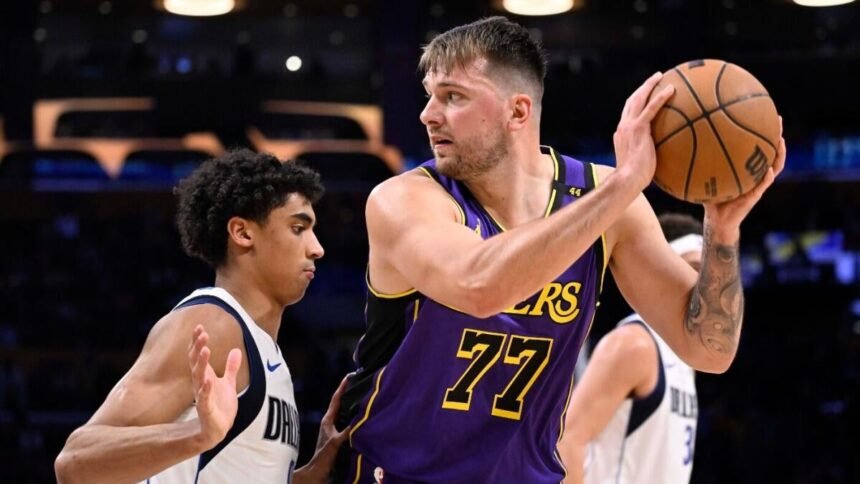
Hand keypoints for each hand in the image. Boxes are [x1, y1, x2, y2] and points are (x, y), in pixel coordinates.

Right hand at [188, 324, 241, 449]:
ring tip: (205, 350)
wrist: (217, 429)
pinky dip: (205, 389)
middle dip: (198, 348)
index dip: (197, 342)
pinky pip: (203, 398)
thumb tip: (237, 350)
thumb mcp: (229, 383)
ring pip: (198, 377)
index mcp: (204, 376)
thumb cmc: (220, 405)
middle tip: (202, 334)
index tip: (200, 327)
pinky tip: (208, 380)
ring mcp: (202, 395)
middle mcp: (200, 383)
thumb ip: (231, 367)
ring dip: (201, 364)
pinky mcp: (206, 408)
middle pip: (196, 362)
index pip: (197, 356)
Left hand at [294, 377, 351, 483]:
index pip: (336, 399)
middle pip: (340, 403)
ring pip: (343, 412)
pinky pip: (347, 421)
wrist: (317, 471)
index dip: (343, 387)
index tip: (349, 376)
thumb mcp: (335, 443)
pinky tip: (361, 417)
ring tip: (361, 395)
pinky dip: (353, 416)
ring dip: (351, 404)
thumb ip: (346, 432)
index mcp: (328, 420)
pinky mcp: (336, 436)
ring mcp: (333, 429)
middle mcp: (330, 422)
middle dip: (348, 392)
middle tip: (357, 382)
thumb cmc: (323, 458)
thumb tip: (359, 422)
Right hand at [612, 71, 675, 191]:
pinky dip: (660, 96)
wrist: (627, 179)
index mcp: (622, 134)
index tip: (646, 95)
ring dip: (649, 85)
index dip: (636, 102)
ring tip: (661, 77)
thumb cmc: (635, 179)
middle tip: (655, 79)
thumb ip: (646, 155)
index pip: (628, 113)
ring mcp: (629, 126)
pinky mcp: (638, 128)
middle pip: (631, 100)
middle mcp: (623, 126)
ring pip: (638, 98)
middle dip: (642, 88)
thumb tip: (661, 159)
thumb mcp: (639, 163)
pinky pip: (651, 107)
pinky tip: (671, 89)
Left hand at [703, 117, 785, 239]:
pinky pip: (763, 185)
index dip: (762, 131)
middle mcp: (756, 173)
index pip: (757, 146)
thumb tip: (683, 143)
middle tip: (778, 119)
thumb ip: (700, 162)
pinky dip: (767, 177)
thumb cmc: (711, 197)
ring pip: (775, 166)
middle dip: (776, 134)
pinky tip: (769, 169)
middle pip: (771, 151)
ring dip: (779, 154)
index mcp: (747, 168)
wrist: (718, 220)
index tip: (763, 112)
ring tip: (781, 140)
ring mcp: (758, 185)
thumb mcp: (706, 176)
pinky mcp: (755, 197)